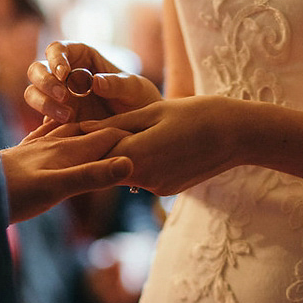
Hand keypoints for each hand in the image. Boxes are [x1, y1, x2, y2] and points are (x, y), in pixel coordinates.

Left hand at [0, 121, 133, 222]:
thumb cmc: (13, 194)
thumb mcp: (57, 188)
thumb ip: (93, 175)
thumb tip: (130, 163)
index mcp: (68, 150)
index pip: (108, 137)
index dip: (132, 136)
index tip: (156, 136)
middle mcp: (54, 144)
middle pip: (92, 133)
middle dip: (115, 132)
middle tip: (140, 134)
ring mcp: (38, 149)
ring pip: (71, 134)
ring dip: (90, 133)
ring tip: (107, 132)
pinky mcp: (24, 157)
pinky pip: (49, 141)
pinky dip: (63, 138)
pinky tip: (57, 140)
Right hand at [25, 41, 161, 123]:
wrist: (140, 131)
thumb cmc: (140, 102)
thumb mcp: (136, 90)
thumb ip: (118, 84)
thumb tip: (95, 82)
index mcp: (82, 58)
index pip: (57, 49)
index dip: (55, 58)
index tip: (64, 74)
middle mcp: (65, 76)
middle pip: (37, 69)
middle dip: (45, 81)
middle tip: (64, 97)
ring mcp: (58, 98)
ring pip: (33, 93)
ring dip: (43, 102)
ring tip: (68, 117)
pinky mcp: (56, 120)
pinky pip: (40, 119)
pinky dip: (45, 124)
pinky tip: (62, 132)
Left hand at [83, 96, 246, 195]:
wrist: (237, 135)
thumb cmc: (195, 113)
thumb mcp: (152, 111)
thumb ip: (116, 123)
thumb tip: (82, 128)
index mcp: (136, 154)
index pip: (95, 152)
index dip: (80, 141)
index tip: (66, 133)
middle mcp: (143, 178)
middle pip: (107, 166)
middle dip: (97, 152)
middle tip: (86, 135)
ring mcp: (156, 188)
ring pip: (124, 172)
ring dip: (120, 157)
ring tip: (124, 137)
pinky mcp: (167, 191)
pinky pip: (143, 177)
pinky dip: (140, 163)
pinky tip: (150, 147)